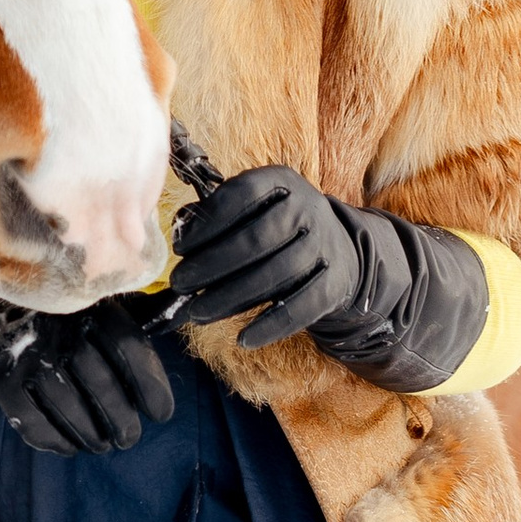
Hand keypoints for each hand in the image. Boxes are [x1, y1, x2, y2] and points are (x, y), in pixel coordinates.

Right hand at [0, 300, 174, 456]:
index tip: (161, 414)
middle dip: (122, 421)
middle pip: (104, 386)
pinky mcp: (0, 378)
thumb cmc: (43, 309)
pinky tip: (67, 446)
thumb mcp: (83, 300)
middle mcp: (61, 328)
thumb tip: (178, 319)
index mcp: (88, 306)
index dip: (152, 387)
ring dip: (91, 435)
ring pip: (70, 407)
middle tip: (128, 438)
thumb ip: (123, 316)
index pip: (131, 349)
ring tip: (101, 444)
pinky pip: (33, 420)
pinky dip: (54, 440)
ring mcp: (29, 354)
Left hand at [164, 166, 491, 392]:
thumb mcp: (255, 208)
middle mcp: (308, 207)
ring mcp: (326, 244)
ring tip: (197, 312)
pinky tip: (243, 339)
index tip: (180, 248)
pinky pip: (303, 306)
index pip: (241, 194)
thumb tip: (180, 236)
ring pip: (276, 274)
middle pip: (255, 239)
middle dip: (211, 265)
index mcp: (281, 182)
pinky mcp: (337, 281)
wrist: (341, 250)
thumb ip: (218, 216)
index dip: (207, 222)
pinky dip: (272, 325)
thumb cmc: (278, 229)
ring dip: (230, 297)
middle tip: (179, 283)